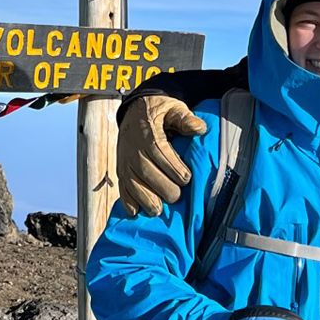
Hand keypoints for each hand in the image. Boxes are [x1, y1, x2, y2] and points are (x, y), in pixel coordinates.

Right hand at [117, 94, 207, 215]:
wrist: (134, 111)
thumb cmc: (159, 113)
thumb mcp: (174, 108)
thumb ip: (185, 118)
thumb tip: (199, 128)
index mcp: (149, 134)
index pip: (160, 154)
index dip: (174, 169)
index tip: (186, 178)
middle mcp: (134, 150)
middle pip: (147, 174)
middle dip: (163, 188)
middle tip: (176, 195)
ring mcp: (125, 162)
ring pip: (133, 185)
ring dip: (146, 200)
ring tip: (158, 210)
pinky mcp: (120, 171)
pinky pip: (122, 190)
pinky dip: (128, 203)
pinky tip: (138, 211)